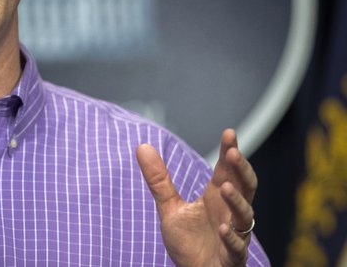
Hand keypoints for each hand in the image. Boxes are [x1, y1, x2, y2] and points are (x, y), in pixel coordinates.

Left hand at [136, 129, 256, 266]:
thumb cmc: (189, 242)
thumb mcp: (170, 208)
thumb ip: (159, 180)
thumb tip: (142, 146)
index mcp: (216, 198)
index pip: (227, 171)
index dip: (230, 152)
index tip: (229, 133)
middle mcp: (229, 213)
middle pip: (245, 187)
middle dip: (241, 170)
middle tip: (233, 152)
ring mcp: (235, 235)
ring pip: (245, 215)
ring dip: (237, 200)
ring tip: (225, 186)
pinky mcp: (232, 258)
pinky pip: (237, 247)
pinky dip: (232, 238)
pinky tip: (223, 227)